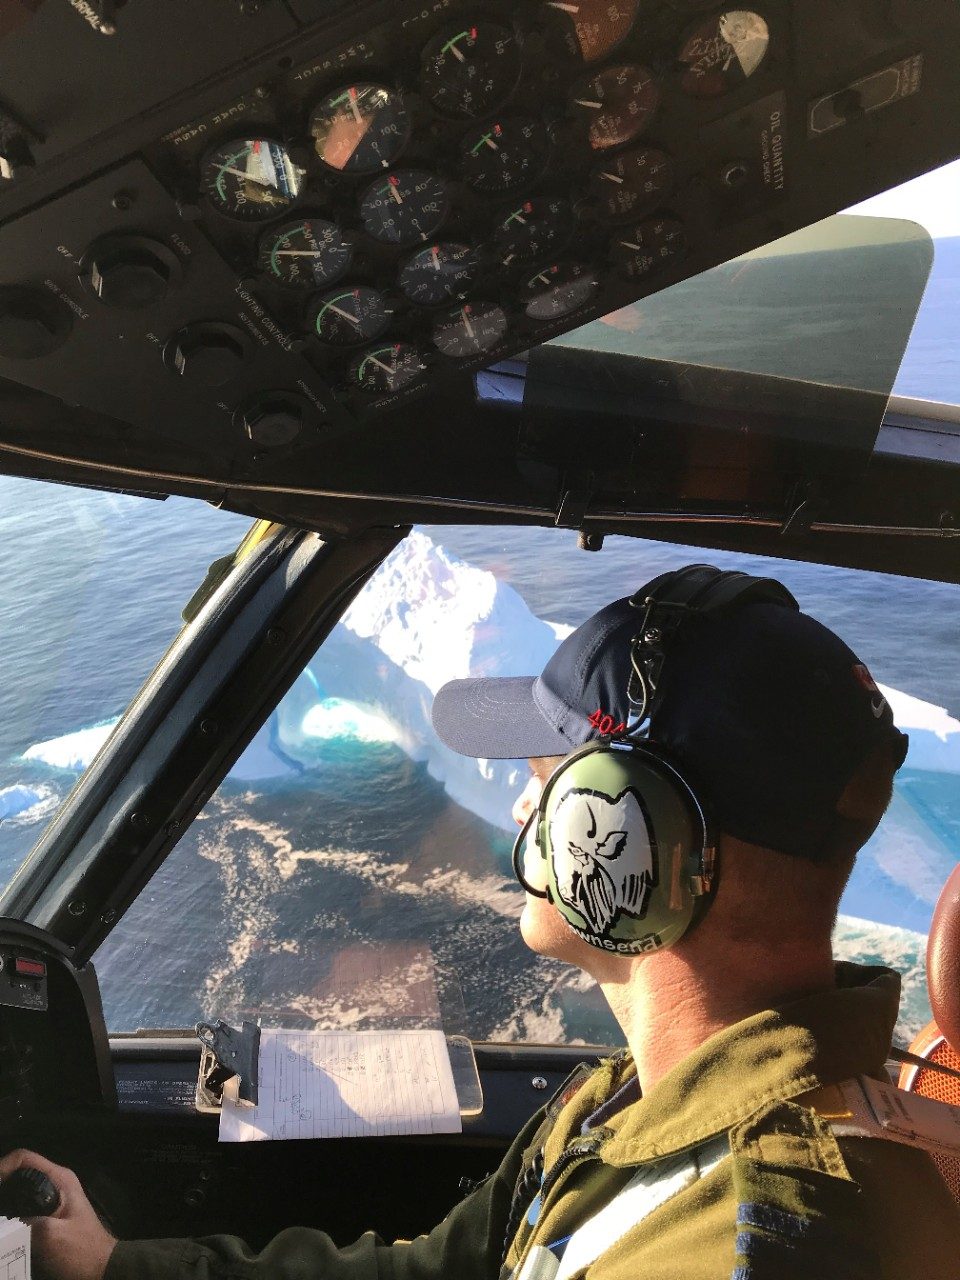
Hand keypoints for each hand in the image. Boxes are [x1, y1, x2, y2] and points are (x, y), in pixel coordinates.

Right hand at [0, 1150, 116, 1279]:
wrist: (102, 1270)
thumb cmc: (81, 1251)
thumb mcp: (50, 1236)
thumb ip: (23, 1224)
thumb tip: (4, 1223)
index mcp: (59, 1179)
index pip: (23, 1159)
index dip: (2, 1168)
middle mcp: (55, 1184)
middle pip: (18, 1175)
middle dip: (2, 1188)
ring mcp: (52, 1200)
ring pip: (19, 1193)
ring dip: (6, 1204)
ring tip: (0, 1222)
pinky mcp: (48, 1216)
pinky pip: (23, 1209)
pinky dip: (11, 1217)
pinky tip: (6, 1230)